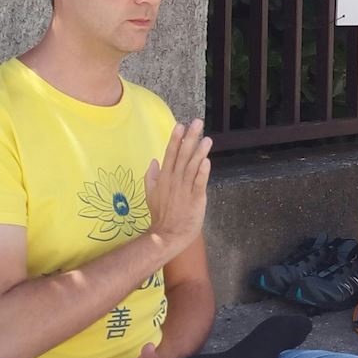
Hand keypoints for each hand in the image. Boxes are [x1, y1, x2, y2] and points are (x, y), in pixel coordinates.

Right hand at [145, 120, 213, 250]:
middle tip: (197, 123)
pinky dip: (202, 173)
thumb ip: (151, 176)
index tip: (180, 125)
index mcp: (164, 178)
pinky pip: (199, 183)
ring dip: (199, 152)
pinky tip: (207, 161)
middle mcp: (174, 180)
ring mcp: (185, 189)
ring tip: (206, 139)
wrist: (167, 235)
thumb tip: (154, 160)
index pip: (170, 154)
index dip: (175, 139)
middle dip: (190, 138)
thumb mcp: (150, 194)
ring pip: (192, 167)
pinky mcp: (195, 199)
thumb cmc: (161, 214)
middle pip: (182, 156)